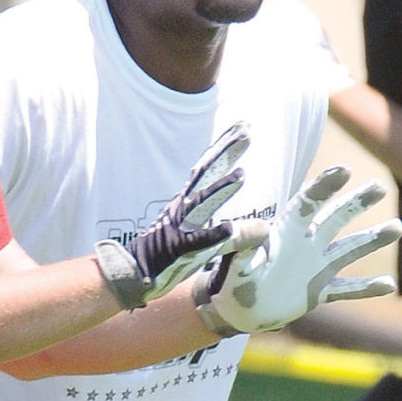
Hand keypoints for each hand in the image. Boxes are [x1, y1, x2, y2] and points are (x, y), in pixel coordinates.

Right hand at [94, 122, 268, 309]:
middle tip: (246, 131)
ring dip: (220, 189)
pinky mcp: (177, 249)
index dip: (226, 148)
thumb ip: (236, 235)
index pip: (210, 170)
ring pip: (201, 203)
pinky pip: (196, 241)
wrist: (136, 273)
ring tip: (242, 174)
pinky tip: (227, 229)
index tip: (243, 127)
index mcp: (189, 202)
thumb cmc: (170, 255)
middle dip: (226, 153)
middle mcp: (183, 208)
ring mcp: (179, 226)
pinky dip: (211, 234)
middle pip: (206, 175)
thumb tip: (266, 228)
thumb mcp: (207, 242)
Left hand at [194, 165, 401, 334]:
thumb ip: (244, 246)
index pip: (309, 202)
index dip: (325, 186)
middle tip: (380, 186)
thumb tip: (259, 229)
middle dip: (357, 202)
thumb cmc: (233, 281)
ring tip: (398, 227)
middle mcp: (306, 244)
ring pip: (350, 249)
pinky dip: (366, 288)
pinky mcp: (319, 291)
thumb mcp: (236, 263)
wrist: (237, 310)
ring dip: (372, 238)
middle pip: (336, 217)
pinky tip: (389, 285)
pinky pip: (347, 288)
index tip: (344, 170)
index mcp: (285, 231)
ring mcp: (316, 267)